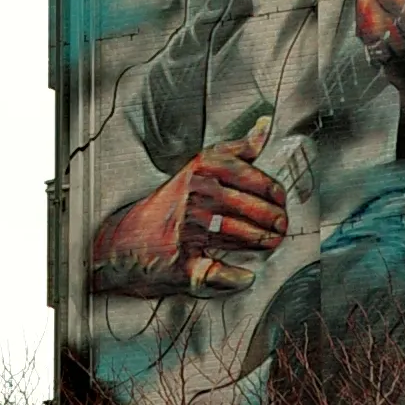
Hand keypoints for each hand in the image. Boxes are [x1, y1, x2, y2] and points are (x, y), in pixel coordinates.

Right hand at [89, 149, 288, 295]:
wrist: (123, 242)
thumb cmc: (168, 205)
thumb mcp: (198, 167)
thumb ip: (235, 150)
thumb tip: (264, 126)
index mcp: (200, 170)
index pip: (250, 177)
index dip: (273, 191)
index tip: (281, 201)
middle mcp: (193, 195)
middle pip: (250, 207)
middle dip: (273, 220)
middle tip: (280, 227)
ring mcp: (187, 229)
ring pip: (240, 235)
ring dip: (261, 242)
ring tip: (269, 243)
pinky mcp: (182, 262)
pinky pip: (218, 272)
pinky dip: (236, 277)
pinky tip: (245, 276)